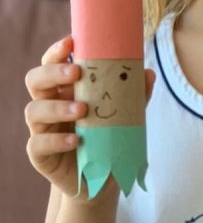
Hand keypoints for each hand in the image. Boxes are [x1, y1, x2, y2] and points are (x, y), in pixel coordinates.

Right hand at [24, 35, 155, 199]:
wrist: (102, 180)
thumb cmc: (109, 140)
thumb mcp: (125, 117)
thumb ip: (135, 97)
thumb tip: (148, 73)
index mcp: (65, 90)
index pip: (52, 64)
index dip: (57, 52)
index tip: (71, 42)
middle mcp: (48, 105)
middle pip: (35, 81)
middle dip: (53, 73)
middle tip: (76, 73)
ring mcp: (41, 130)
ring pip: (34, 110)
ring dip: (57, 107)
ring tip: (82, 110)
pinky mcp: (40, 154)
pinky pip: (38, 144)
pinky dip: (56, 141)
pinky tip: (75, 141)